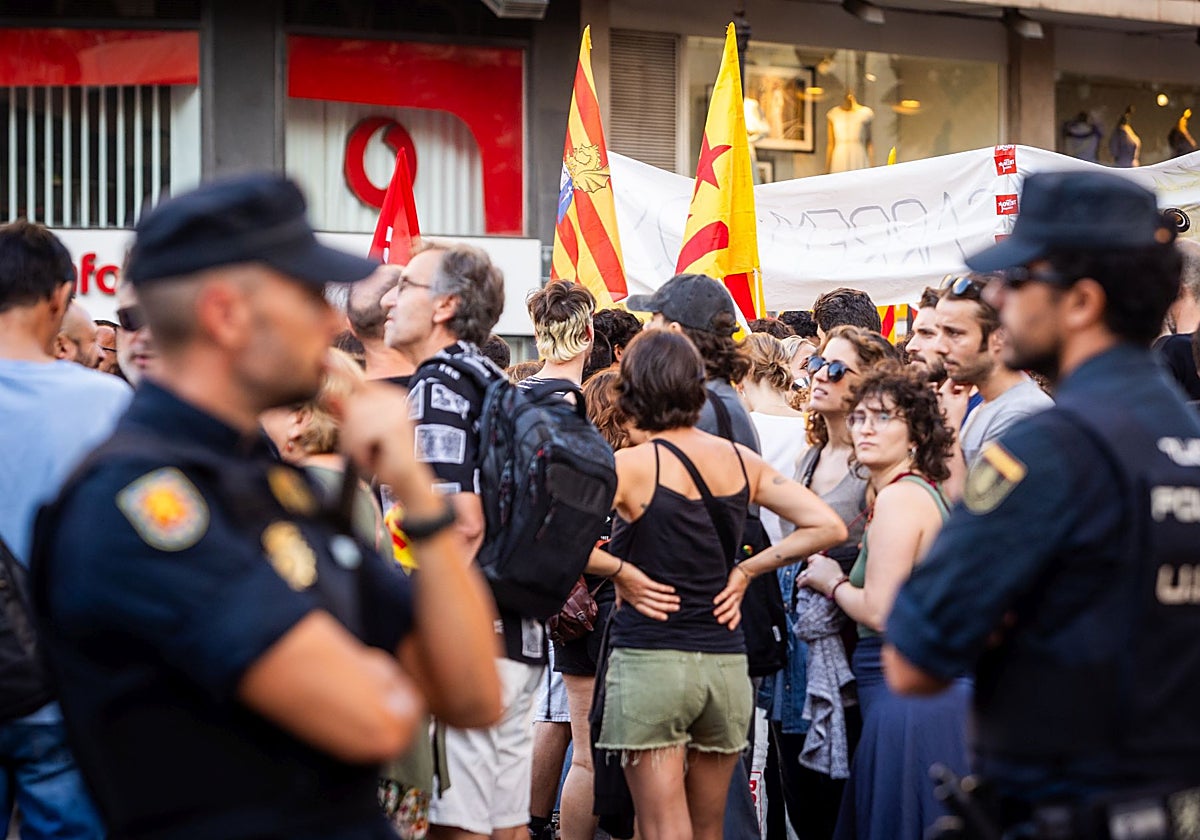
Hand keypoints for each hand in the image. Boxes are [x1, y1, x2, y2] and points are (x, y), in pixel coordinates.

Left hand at [335, 381, 433, 509]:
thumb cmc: (384, 458)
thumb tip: (329, 394)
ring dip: (355, 443)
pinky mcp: (393, 426)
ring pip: (354, 419)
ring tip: (369, 453)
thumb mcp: (359, 433)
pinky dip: (360, 450)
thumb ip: (346, 413)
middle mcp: (395, 399)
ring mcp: (396, 411)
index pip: (358, 382)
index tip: (329, 369)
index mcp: (390, 396)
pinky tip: (372, 457)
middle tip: (364, 448)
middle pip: (352, 405)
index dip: (343, 381)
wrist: (406, 479)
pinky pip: (360, 434)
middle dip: (350, 431)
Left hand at [613, 563, 679, 620]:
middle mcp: (640, 598)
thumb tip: (618, 608)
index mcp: (634, 602)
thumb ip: (620, 602)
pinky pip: (657, 587)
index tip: (665, 617)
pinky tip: (672, 590)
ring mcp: (643, 591)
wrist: (617, 571)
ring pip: (658, 597)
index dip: (657, 615)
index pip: (647, 611)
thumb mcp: (619, 594)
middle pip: (655, 605)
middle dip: (667, 607)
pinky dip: (665, 589)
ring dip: (669, 599)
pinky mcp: (645, 582)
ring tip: (677, 600)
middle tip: (677, 608)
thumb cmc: (618, 582)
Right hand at [713, 565, 751, 629]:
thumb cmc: (738, 584)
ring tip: (715, 613)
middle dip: (727, 616)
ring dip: (722, 609)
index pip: (737, 614)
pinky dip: (721, 598)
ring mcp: (735, 593)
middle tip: (719, 621)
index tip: (730, 628)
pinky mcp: (732, 586)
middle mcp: (737, 599)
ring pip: (729, 603)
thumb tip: (722, 609)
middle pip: (733, 610)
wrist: (747, 572)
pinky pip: (726, 593)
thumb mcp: (736, 594)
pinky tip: (715, 601)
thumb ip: (731, 602)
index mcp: (738, 602)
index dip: (734, 621)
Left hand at [797, 553, 842, 594]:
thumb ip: (826, 560)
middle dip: (808, 571)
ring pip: (803, 574)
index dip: (811, 563)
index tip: (810, 565)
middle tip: (809, 574)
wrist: (837, 585)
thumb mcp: (833, 563)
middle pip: (808, 566)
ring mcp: (811, 571)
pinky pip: (801, 581)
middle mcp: (814, 563)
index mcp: (820, 559)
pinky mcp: (808, 579)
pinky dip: (800, 584)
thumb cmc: (837, 576)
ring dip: (801, 577)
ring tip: (799, 580)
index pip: (811, 558)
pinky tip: (800, 585)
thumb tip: (824, 559)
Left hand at [937, 379, 971, 430]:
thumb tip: (971, 381)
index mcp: (944, 391)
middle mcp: (939, 394)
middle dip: (961, 385)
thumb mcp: (964, 399)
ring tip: (967, 393)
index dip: (962, 379)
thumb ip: (967, 388)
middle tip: (969, 385)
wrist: (949, 427)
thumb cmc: (956, 414)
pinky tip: (962, 400)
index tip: (969, 380)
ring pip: (950, 391)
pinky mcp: (940, 405)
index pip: (953, 379)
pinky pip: (948, 397)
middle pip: (951, 385)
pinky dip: (955, 396)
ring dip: (959, 391)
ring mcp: (939, 400)